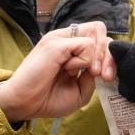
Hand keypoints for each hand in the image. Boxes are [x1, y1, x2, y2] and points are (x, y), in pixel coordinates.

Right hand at [0, 21, 115, 123]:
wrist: (24, 104)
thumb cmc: (48, 99)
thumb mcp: (80, 90)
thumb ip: (93, 76)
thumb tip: (103, 65)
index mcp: (71, 48)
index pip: (100, 38)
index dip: (109, 56)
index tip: (107, 77)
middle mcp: (66, 39)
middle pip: (100, 30)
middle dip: (109, 55)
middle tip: (102, 75)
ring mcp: (61, 39)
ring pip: (96, 32)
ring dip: (97, 56)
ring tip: (81, 72)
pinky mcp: (57, 43)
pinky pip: (86, 44)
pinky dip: (84, 61)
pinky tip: (68, 70)